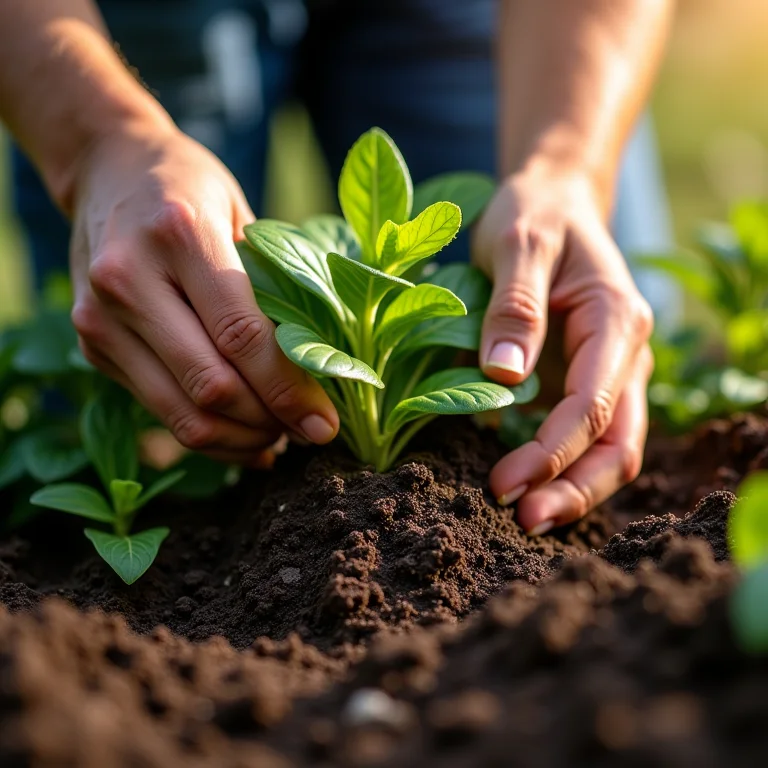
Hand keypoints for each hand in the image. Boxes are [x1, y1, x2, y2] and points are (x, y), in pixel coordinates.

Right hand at [69, 119, 338, 462]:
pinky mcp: (91, 345)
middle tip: (309, 432)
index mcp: (179, 235)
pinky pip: (159, 410)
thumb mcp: (242, 215)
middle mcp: (128, 280)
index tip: (325, 423)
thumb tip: (322, 367)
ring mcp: (101, 318)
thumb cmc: (191, 188)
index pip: (241, 335)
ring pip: (181, 413)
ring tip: (279, 437)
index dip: (289, 391)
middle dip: (269, 423)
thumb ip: (272, 286)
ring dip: (239, 440)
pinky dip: (207, 435)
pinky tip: (243, 437)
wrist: (106, 167)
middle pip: (210, 385)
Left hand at [473, 170, 653, 534]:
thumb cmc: (536, 216)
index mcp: (616, 321)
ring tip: (524, 517)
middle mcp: (624, 354)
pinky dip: (561, 467)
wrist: (552, 201)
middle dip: (575, 489)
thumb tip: (503, 379)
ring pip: (610, 449)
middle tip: (523, 520)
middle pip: (620, 443)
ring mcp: (607, 371)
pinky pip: (583, 436)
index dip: (553, 451)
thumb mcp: (519, 244)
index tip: (505, 483)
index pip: (593, 405)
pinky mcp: (583, 380)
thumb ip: (515, 308)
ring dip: (573, 488)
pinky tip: (524, 484)